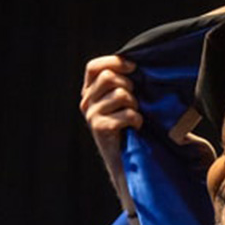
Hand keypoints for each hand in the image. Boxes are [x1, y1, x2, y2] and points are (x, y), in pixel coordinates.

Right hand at [80, 55, 142, 193]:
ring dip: (135, 105)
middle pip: (109, 77)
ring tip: (135, 116)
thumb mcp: (123, 102)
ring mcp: (91, 115)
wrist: (126, 163)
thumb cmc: (130, 128)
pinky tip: (136, 128)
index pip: (94, 67)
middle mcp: (86, 102)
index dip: (114, 62)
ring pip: (121, 94)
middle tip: (135, 101)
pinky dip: (137, 119)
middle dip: (129, 86)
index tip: (133, 67)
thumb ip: (123, 82)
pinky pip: (127, 113)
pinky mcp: (100, 128)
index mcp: (90, 92)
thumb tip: (135, 62)